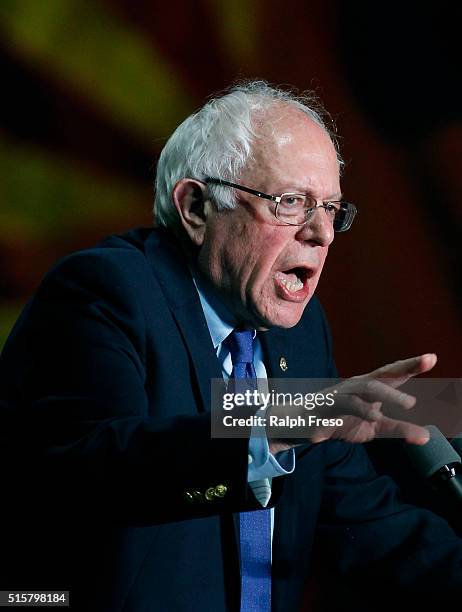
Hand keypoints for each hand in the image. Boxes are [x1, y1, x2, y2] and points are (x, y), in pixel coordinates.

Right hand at [268, 353, 435, 453]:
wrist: (303, 424)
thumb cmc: (341, 420)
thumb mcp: (375, 427)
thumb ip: (398, 429)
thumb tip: (426, 436)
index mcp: (370, 387)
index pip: (394, 374)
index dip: (412, 365)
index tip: (432, 358)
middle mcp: (358, 385)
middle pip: (384, 374)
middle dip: (405, 367)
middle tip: (427, 362)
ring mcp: (343, 393)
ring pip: (368, 388)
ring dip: (390, 395)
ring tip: (410, 404)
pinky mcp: (329, 406)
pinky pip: (348, 406)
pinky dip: (363, 409)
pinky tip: (375, 415)